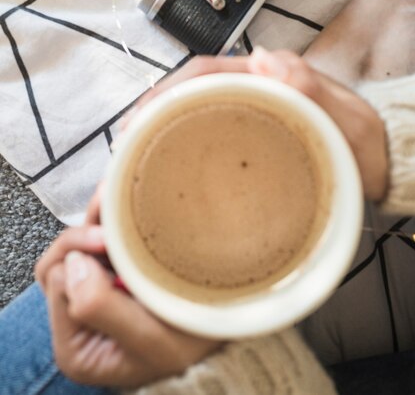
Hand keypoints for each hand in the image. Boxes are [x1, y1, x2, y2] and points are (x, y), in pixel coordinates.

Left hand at [35, 226, 220, 387]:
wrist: (222, 326)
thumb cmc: (188, 342)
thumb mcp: (149, 338)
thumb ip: (99, 307)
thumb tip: (73, 261)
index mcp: (76, 345)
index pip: (57, 284)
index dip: (84, 266)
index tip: (122, 266)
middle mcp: (76, 317)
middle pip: (58, 261)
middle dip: (85, 240)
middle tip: (116, 232)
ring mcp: (91, 291)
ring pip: (73, 245)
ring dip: (95, 225)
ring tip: (119, 210)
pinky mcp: (110, 270)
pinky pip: (93, 235)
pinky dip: (104, 218)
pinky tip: (121, 204)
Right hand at [126, 48, 387, 200]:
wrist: (380, 160)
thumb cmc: (364, 139)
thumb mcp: (346, 116)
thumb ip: (312, 88)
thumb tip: (265, 59)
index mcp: (269, 75)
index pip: (205, 71)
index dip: (166, 91)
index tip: (139, 115)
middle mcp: (255, 87)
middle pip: (190, 89)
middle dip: (153, 108)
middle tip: (126, 140)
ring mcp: (251, 109)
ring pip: (195, 108)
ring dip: (163, 125)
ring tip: (136, 152)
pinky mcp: (251, 133)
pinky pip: (209, 129)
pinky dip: (184, 141)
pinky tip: (169, 160)